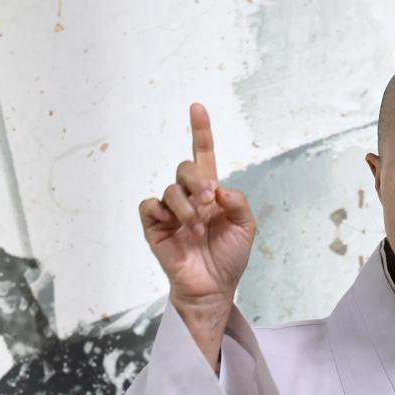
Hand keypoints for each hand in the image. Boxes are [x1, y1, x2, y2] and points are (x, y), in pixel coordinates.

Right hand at [139, 102, 256, 309]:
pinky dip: (162, 211)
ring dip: (186, 206)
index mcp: (211, 193)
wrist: (214, 287)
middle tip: (208, 200)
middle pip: (185, 168)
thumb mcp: (245, 227)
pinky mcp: (154, 226)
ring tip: (197, 227)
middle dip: (197, 180)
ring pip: (170, 189)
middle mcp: (189, 197)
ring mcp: (170, 211)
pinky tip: (174, 225)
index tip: (197, 107)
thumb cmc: (229, 258)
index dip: (200, 132)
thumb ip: (237, 201)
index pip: (204, 155)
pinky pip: (149, 205)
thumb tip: (217, 186)